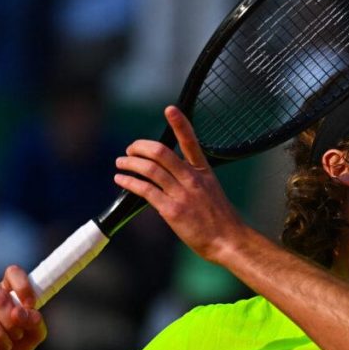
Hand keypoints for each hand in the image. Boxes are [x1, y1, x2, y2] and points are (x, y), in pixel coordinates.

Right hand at [0, 266, 46, 349]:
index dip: (22, 287)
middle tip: (17, 336)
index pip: (13, 273)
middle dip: (10, 320)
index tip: (30, 306)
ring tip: (6, 345)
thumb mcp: (35, 333)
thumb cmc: (18, 342)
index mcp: (11, 288)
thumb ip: (33, 320)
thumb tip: (19, 312)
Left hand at [114, 106, 243, 262]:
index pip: (190, 142)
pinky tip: (121, 179)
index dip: (180, 124)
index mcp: (203, 172)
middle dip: (140, 147)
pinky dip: (129, 182)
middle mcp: (192, 179)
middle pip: (160, 152)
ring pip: (149, 169)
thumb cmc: (220, 219)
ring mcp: (182, 193)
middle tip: (130, 150)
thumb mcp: (211, 191)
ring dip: (130, 163)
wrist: (228, 240)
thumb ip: (192, 180)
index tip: (170, 110)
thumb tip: (171, 175)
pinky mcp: (171, 210)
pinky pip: (145, 190)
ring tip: (120, 163)